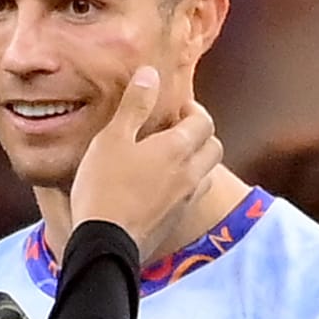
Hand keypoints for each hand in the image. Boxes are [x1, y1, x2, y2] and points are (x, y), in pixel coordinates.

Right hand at [70, 67, 221, 263]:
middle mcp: (191, 173)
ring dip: (197, 161)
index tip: (174, 109)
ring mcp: (186, 199)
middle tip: (176, 130)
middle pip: (214, 146)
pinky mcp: (177, 220)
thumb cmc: (104, 187)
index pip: (204, 120)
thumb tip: (150, 74)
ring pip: (207, 173)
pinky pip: (193, 195)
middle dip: (201, 134)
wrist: (106, 244)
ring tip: (171, 158)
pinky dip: (186, 184)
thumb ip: (134, 106)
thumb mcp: (112, 139)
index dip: (193, 110)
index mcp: (178, 148)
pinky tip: (163, 186)